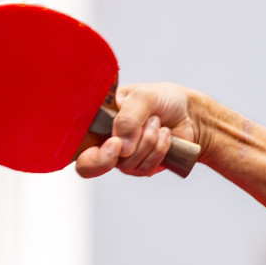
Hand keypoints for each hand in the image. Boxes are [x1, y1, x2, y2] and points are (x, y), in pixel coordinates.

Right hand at [75, 82, 198, 177]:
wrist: (191, 113)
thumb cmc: (163, 99)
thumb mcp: (145, 96)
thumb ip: (129, 117)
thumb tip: (122, 146)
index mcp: (97, 120)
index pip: (74, 143)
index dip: (86, 149)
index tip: (114, 143)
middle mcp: (104, 141)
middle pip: (89, 166)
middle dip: (108, 158)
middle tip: (124, 145)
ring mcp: (122, 156)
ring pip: (124, 164)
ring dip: (147, 142)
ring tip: (157, 122)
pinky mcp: (140, 166)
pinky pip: (143, 168)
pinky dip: (158, 150)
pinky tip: (166, 135)